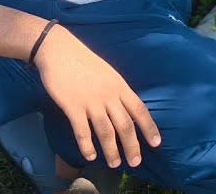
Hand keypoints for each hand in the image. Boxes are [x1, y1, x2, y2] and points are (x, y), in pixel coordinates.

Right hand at [35, 28, 161, 168]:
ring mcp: (90, 101)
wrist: (59, 50)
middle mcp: (108, 95)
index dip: (149, 128)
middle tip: (135, 162)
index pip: (139, 110)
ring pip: (106, 131)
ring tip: (114, 164)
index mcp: (119, 86)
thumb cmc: (83, 61)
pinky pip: (82, 131)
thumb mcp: (108, 73)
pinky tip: (90, 155)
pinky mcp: (72, 106)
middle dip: (132, 146)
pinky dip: (87, 146)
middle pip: (125, 125)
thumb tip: (126, 110)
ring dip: (111, 150)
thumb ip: (117, 90)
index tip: (156, 143)